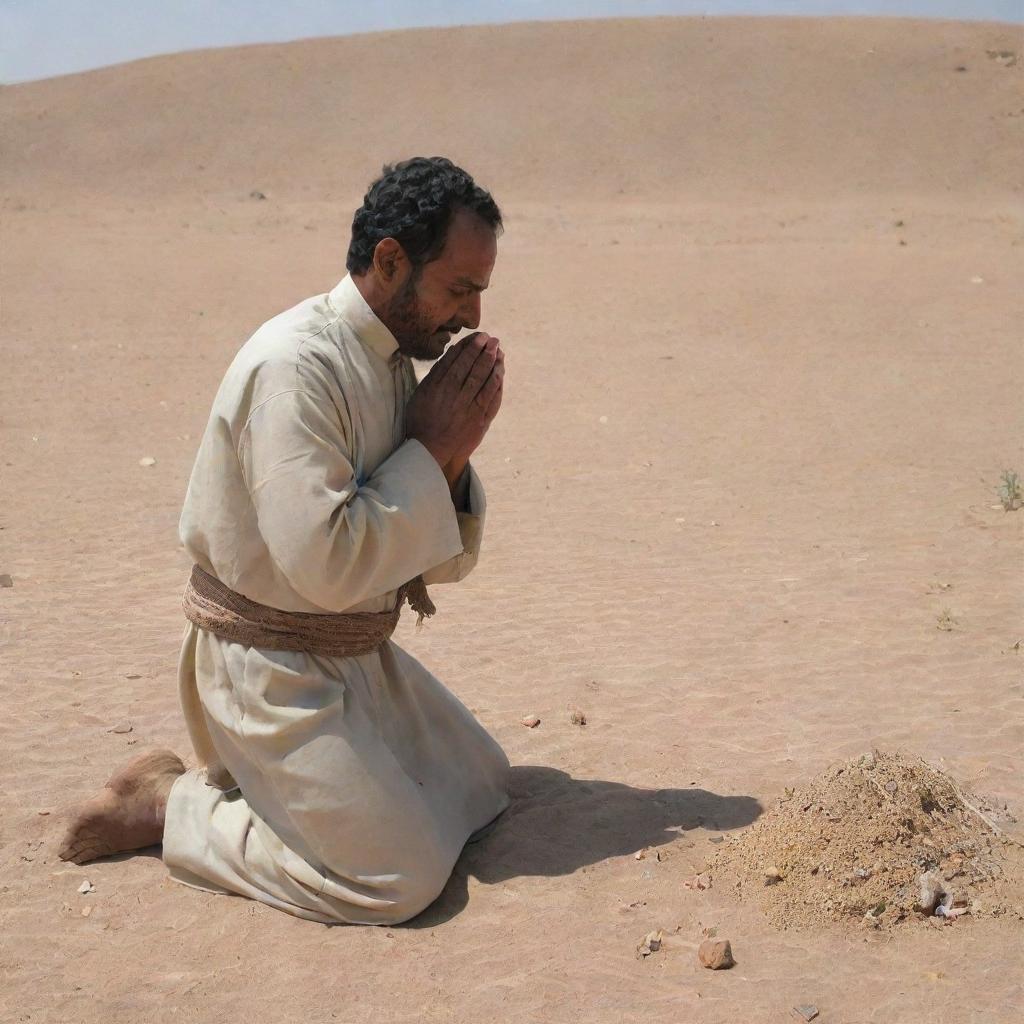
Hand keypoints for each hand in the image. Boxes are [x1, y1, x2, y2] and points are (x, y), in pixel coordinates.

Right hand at [406, 332, 504, 468]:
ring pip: (485, 381)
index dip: (470, 347)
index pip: (457, 361)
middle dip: (484, 351)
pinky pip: (492, 399)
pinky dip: (497, 384)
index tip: (478, 337)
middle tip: (493, 340)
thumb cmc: (421, 421)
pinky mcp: (479, 421)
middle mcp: (454, 395)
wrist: (429, 450)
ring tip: (500, 352)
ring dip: (494, 364)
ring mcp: (469, 408)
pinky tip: (501, 373)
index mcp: (438, 387)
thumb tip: (451, 354)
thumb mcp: (420, 394)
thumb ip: (435, 375)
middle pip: (473, 368)